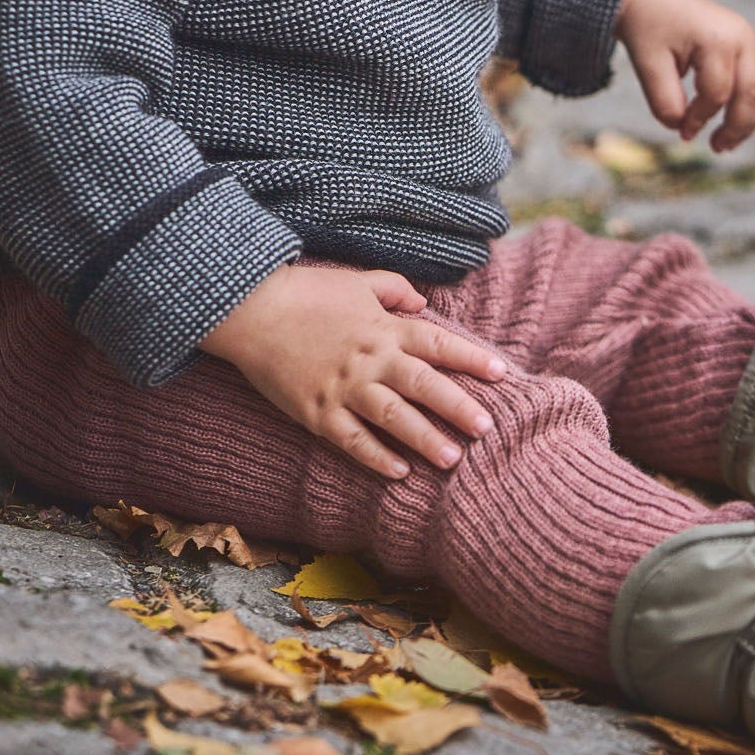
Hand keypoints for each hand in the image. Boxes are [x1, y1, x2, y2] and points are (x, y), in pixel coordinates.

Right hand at [198, 263, 507, 478]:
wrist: (251, 310)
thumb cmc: (307, 292)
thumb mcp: (357, 281)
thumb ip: (395, 289)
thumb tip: (424, 303)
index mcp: (385, 326)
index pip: (439, 343)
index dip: (472, 359)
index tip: (503, 374)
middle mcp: (370, 358)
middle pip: (425, 386)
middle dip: (459, 408)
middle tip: (487, 429)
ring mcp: (343, 388)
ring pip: (394, 418)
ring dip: (425, 439)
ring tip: (453, 460)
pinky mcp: (317, 412)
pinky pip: (352, 440)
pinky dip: (376, 457)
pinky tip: (399, 472)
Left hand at [613, 0, 754, 153]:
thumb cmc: (646, 28)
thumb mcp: (647, 65)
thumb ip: (664, 101)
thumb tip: (682, 128)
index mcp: (717, 40)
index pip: (717, 94)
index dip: (700, 119)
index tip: (682, 132)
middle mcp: (741, 36)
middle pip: (750, 93)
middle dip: (735, 127)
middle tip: (716, 148)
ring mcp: (748, 36)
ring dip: (752, 119)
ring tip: (731, 143)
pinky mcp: (747, 40)